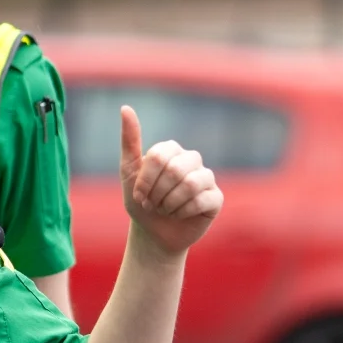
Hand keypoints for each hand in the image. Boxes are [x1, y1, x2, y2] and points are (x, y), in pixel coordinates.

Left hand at [119, 106, 221, 258]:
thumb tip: (126, 108)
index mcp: (171, 150)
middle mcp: (191, 159)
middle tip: (153, 205)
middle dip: (158, 194)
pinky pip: (202, 200)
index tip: (139, 195)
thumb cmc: (141, 202)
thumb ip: (129, 140)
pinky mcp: (216, 198)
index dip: (146, 181)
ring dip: (170, 204)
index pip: (159, 156)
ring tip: (165, 210)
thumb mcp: (128, 172)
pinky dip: (183, 212)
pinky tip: (179, 216)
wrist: (153, 234)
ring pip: (191, 184)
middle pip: (175, 170)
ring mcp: (206, 177)